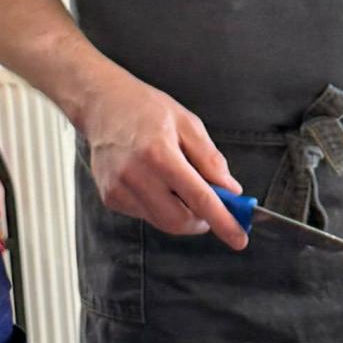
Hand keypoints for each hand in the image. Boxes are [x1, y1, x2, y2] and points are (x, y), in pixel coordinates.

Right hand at [81, 65, 248, 249]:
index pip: (199, 199)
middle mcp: (136, 175)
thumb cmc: (147, 109)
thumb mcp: (188, 124)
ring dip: (180, 212)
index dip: (223, 222)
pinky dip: (159, 206)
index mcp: (160, 154)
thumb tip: (231, 190)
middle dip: (201, 221)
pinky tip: (154, 181)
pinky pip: (145, 214)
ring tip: (177, 181)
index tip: (240, 238)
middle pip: (179, 221)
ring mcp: (119, 189)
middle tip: (211, 205)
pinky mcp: (110, 198)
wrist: (103, 104)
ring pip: (162, 221)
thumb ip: (211, 160)